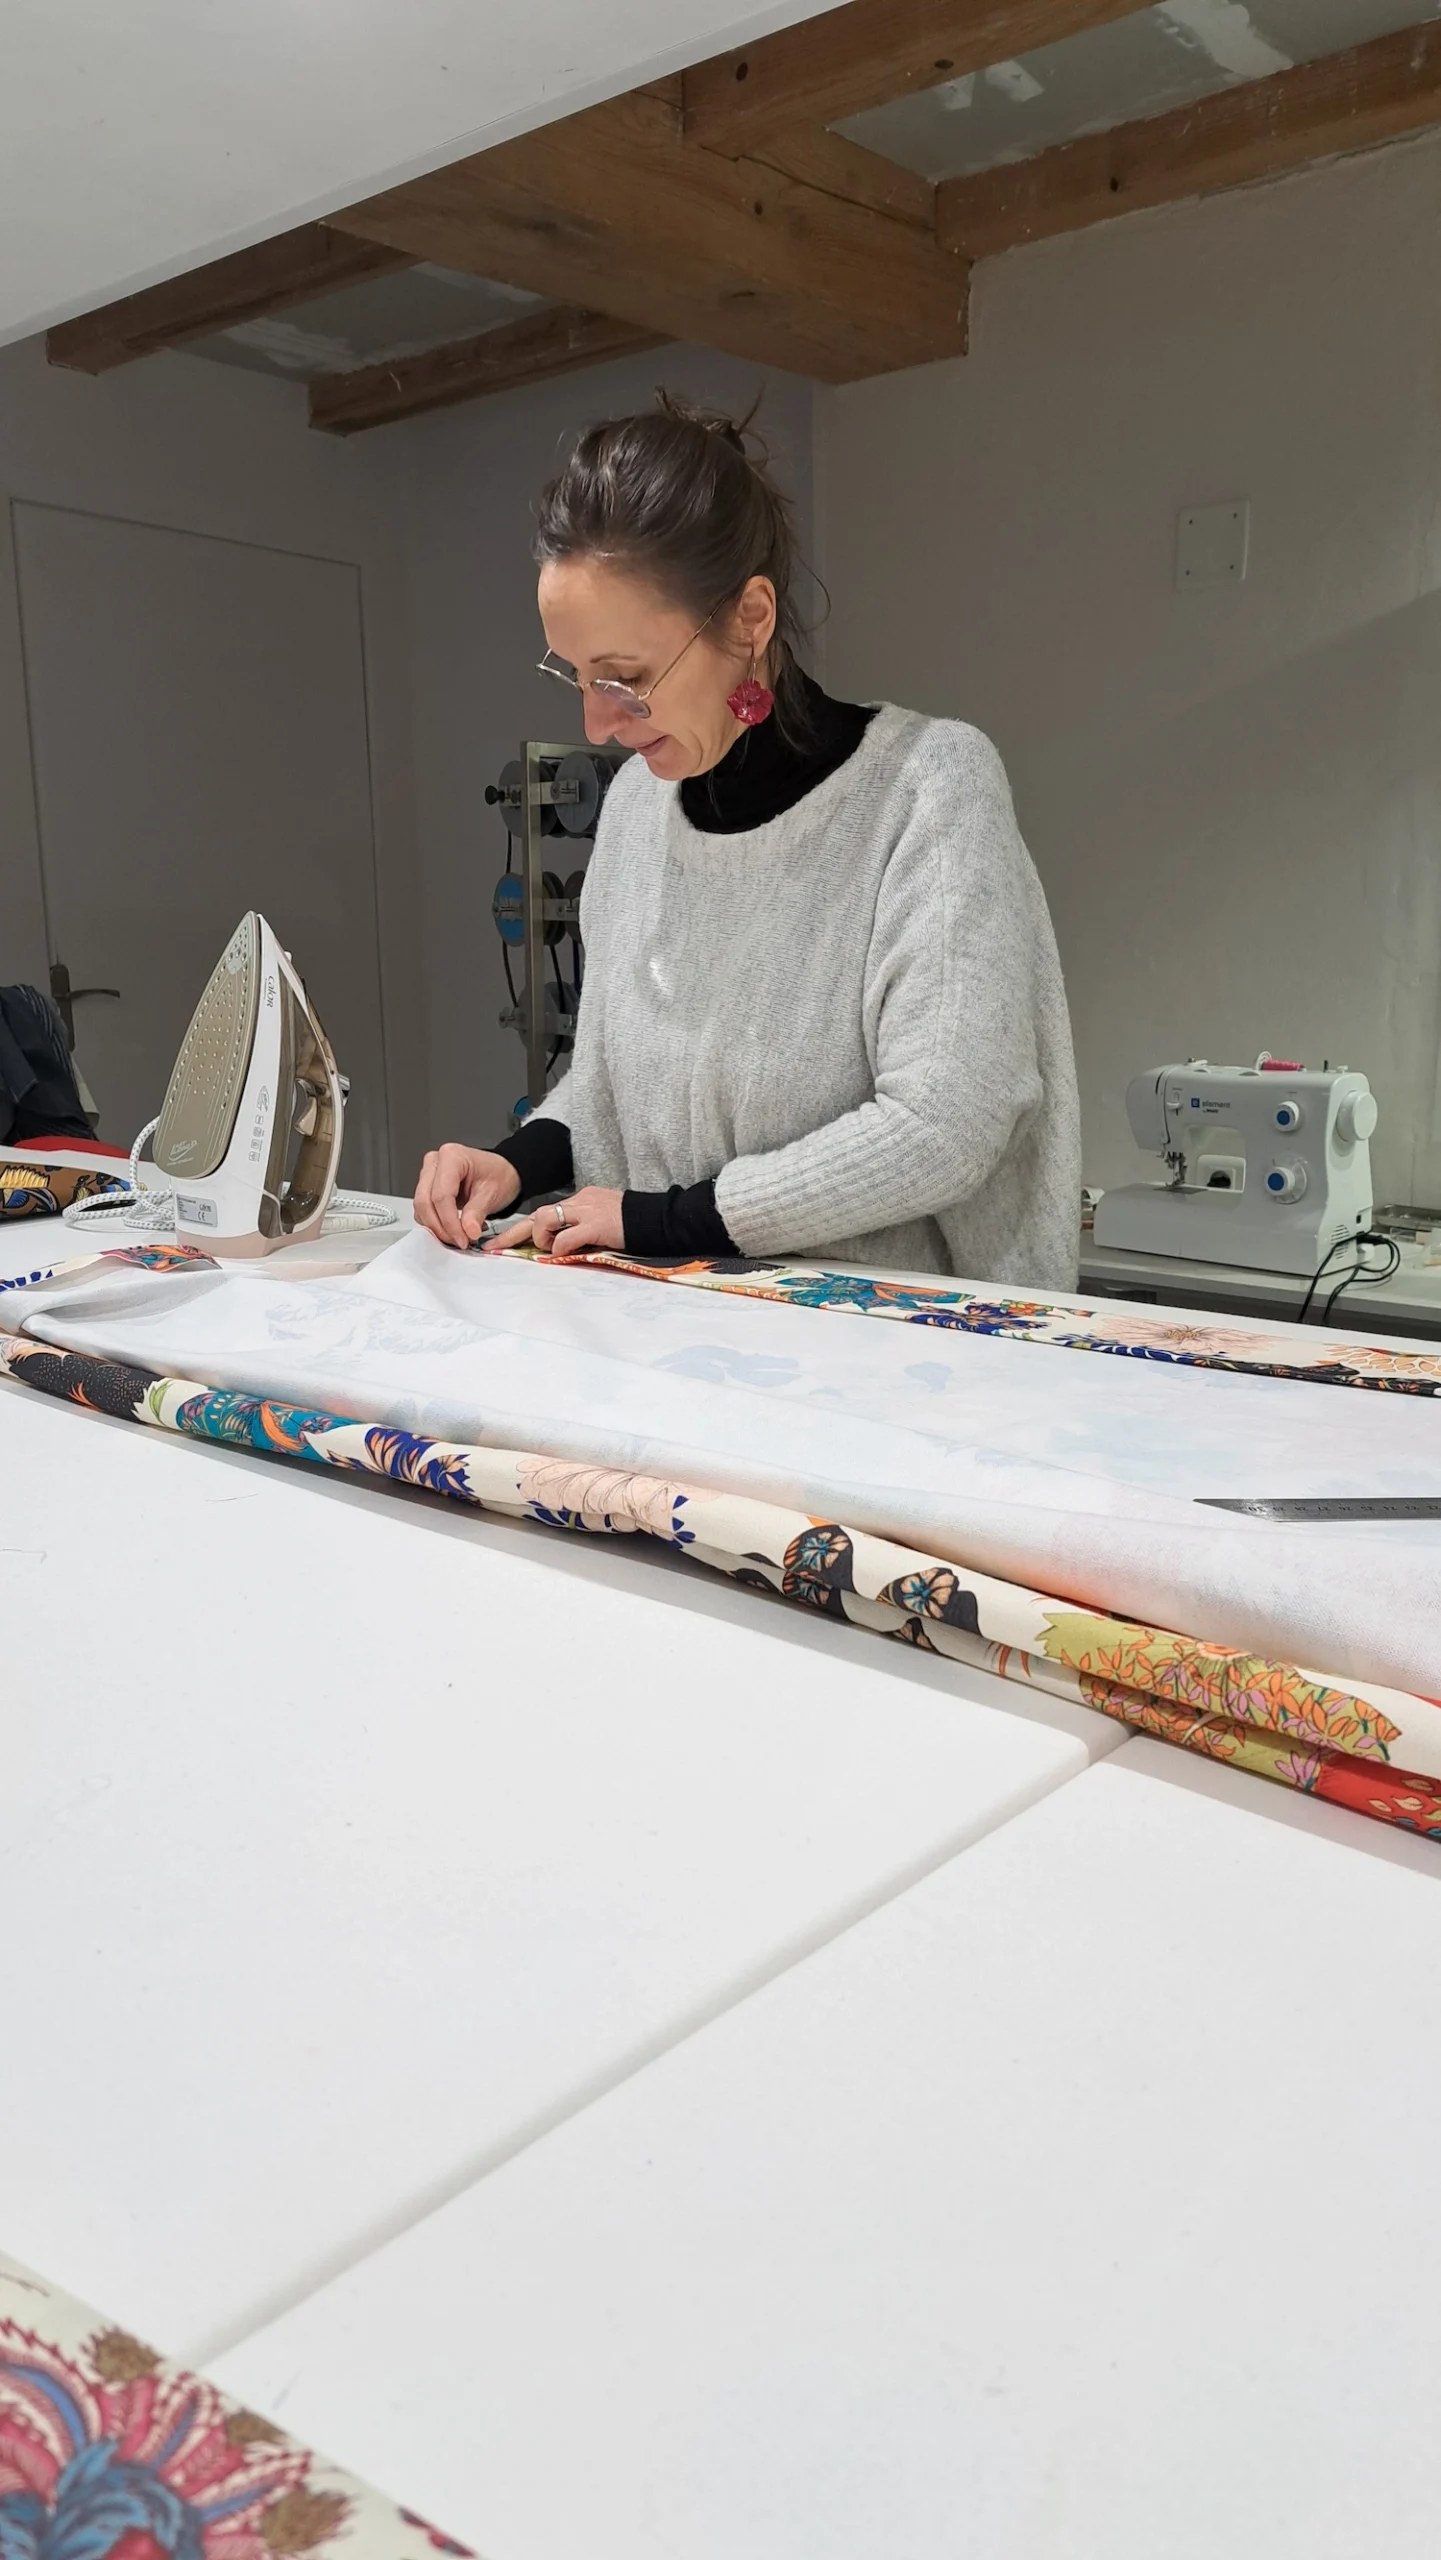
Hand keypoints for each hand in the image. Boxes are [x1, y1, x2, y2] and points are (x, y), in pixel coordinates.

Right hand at [413, 1145, 520, 1248]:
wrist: (500, 1173)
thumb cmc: (498, 1175)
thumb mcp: (492, 1194)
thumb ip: (477, 1213)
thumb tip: (468, 1232)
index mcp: (452, 1156)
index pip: (441, 1195)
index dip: (450, 1222)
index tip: (463, 1239)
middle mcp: (435, 1162)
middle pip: (425, 1201)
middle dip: (441, 1227)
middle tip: (459, 1241)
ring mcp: (428, 1174)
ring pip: (421, 1208)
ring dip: (437, 1228)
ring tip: (459, 1236)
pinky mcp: (426, 1188)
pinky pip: (423, 1210)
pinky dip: (435, 1224)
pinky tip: (453, 1229)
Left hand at [485, 1185, 625, 1258]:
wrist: (658, 1218)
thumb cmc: (633, 1224)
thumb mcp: (603, 1221)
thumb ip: (582, 1228)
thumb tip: (564, 1247)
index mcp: (580, 1201)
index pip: (544, 1212)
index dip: (522, 1228)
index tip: (502, 1242)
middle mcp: (579, 1202)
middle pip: (536, 1214)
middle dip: (512, 1233)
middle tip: (494, 1248)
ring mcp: (586, 1211)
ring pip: (545, 1218)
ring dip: (540, 1238)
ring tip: (548, 1250)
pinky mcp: (595, 1225)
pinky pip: (566, 1237)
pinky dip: (558, 1249)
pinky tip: (562, 1255)